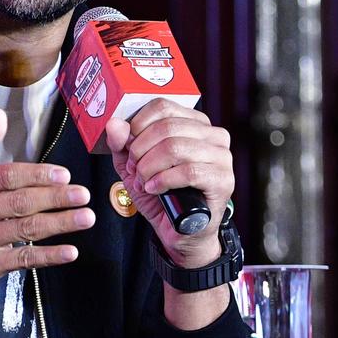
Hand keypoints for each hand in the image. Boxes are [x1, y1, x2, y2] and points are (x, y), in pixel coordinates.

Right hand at [0, 108, 95, 291]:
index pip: (7, 177)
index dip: (37, 175)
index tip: (63, 175)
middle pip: (19, 203)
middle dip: (55, 198)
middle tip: (82, 194)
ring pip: (25, 229)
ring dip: (60, 223)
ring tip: (85, 217)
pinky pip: (23, 258)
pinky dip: (49, 256)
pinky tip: (70, 251)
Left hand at [105, 99, 233, 268]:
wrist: (180, 231)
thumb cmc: (161, 193)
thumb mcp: (133, 166)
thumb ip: (122, 144)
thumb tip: (114, 123)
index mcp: (193, 123)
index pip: (162, 106)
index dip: (138, 124)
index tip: (128, 146)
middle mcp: (213, 134)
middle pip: (167, 127)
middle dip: (141, 150)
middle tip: (134, 169)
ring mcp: (222, 156)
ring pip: (176, 147)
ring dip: (149, 167)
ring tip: (143, 181)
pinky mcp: (224, 180)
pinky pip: (189, 171)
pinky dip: (163, 180)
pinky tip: (154, 189)